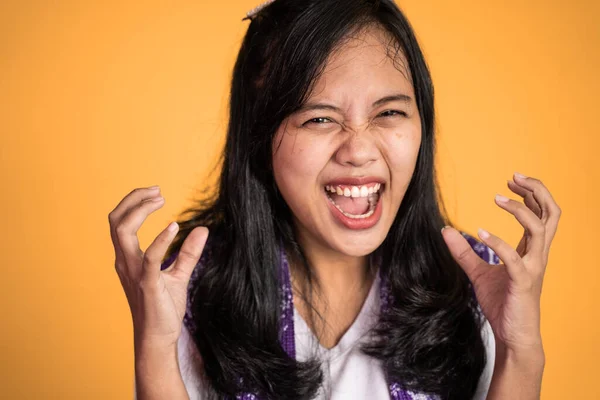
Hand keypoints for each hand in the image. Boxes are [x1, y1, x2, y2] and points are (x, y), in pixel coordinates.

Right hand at [109, 186, 208, 347]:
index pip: (120, 221)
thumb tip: (202, 229)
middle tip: (157, 191)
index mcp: (128, 258)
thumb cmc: (164, 308)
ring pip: (122, 232)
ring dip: (140, 211)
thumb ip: (189, 252)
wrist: (159, 338)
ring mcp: (134, 273)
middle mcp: (125, 262)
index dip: (134, 202)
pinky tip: (174, 226)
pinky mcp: (147, 284)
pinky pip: (148, 257)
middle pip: (116, 220)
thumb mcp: (179, 275)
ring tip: (160, 200)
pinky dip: (160, 239)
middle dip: (133, 199)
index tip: (156, 193)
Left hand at [441, 173, 560, 352]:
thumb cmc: (502, 303)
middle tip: (514, 177)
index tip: (511, 180)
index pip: (542, 213)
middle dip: (537, 191)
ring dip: (520, 211)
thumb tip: (445, 230)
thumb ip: (464, 251)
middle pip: (552, 214)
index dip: (531, 193)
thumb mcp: (478, 272)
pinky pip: (515, 258)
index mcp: (531, 250)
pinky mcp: (522, 283)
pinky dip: (499, 243)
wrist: (512, 335)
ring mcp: (532, 268)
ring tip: (497, 199)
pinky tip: (480, 233)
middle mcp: (537, 255)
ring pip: (539, 230)